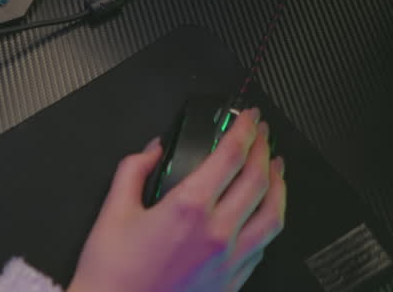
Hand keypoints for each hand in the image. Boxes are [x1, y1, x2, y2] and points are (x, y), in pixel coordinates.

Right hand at [67, 109, 285, 291]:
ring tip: (275, 165)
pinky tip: (264, 211)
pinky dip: (270, 218)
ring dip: (279, 183)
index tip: (247, 116)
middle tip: (260, 131)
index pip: (231, 155)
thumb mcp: (113, 211)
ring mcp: (230, 260)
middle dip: (262, 147)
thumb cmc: (113, 274)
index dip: (244, 128)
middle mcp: (217, 233)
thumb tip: (153, 151)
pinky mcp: (232, 281)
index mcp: (188, 208)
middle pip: (258, 178)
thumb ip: (134, 170)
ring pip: (273, 213)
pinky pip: (264, 244)